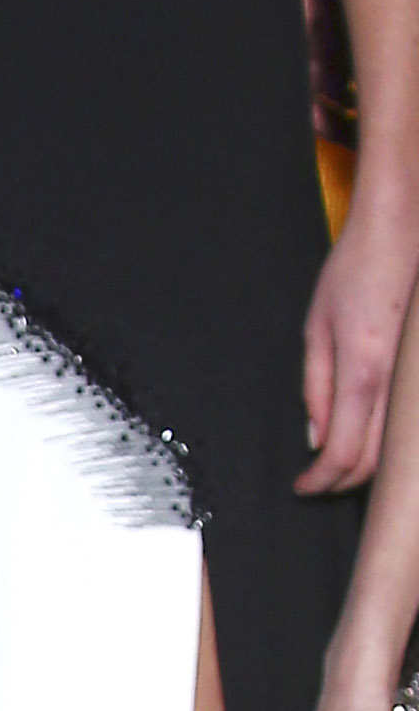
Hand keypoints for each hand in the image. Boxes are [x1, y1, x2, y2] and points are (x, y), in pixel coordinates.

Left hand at [296, 218, 411, 497]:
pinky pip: (409, 418)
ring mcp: (417, 376)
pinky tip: (373, 432)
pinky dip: (390, 437)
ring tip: (341, 462)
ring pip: (398, 446)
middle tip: (319, 481)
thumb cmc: (359, 265)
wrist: (403, 223)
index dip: (320, 481)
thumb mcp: (318, 327)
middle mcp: (397, 380)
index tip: (303, 486)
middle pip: (376, 461)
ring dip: (369, 464)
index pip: (342, 454)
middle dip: (342, 481)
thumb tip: (316, 437)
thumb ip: (317, 388)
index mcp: (363, 372)